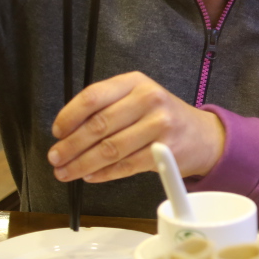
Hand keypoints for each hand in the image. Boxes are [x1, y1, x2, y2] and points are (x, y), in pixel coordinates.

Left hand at [49, 71, 225, 180]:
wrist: (202, 135)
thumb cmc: (161, 116)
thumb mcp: (137, 98)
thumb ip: (107, 107)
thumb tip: (67, 132)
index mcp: (135, 82)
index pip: (93, 97)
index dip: (69, 116)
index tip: (57, 132)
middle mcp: (149, 100)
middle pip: (99, 126)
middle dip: (71, 146)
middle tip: (55, 158)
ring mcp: (159, 126)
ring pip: (110, 149)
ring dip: (82, 164)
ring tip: (66, 172)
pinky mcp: (164, 152)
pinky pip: (125, 166)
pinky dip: (104, 174)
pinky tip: (90, 176)